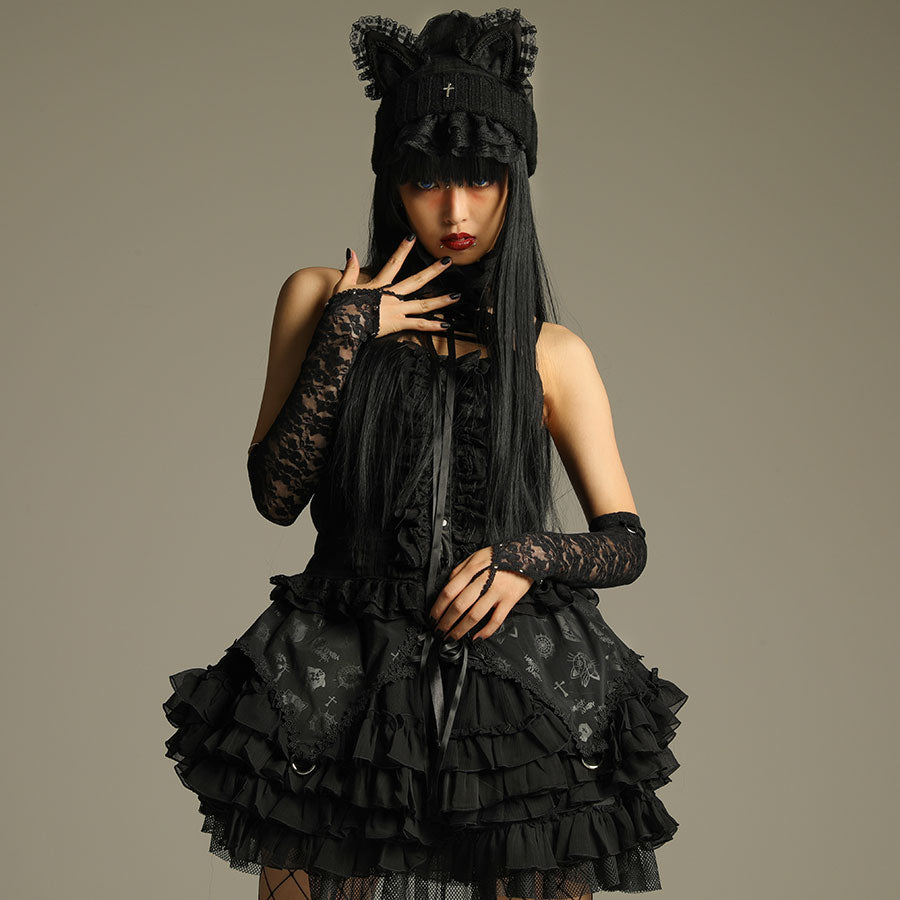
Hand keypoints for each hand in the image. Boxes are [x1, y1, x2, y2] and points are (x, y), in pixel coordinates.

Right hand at [334, 237, 460, 336]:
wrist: (342, 326)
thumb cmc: (341, 308)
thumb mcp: (343, 285)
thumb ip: (350, 268)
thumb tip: (351, 252)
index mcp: (379, 286)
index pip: (393, 263)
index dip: (402, 249)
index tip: (411, 237)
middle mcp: (392, 296)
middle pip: (416, 280)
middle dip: (433, 270)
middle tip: (447, 261)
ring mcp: (396, 310)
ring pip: (423, 304)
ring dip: (441, 300)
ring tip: (456, 296)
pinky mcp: (397, 324)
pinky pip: (419, 325)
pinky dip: (433, 326)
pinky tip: (446, 324)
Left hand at [429, 546, 533, 641]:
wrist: (528, 554)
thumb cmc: (500, 556)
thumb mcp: (476, 556)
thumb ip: (460, 570)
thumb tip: (446, 586)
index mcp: (473, 569)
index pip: (449, 591)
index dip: (438, 607)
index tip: (432, 617)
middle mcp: (484, 580)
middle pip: (459, 606)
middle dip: (446, 622)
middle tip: (439, 631)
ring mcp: (497, 591)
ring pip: (474, 615)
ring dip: (460, 629)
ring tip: (452, 637)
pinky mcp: (509, 600)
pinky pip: (496, 620)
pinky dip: (485, 631)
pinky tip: (476, 637)